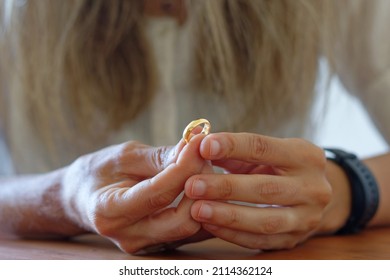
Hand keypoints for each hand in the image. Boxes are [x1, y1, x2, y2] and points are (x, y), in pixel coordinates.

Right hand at [61, 135, 209, 252]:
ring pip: (191, 229)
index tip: (199, 142)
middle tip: (204, 156)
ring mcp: (144, 244)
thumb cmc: (100, 172)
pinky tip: (199, 183)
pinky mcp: (157, 244)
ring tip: (202, 167)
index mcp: (110, 211)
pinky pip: (189, 231)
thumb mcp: (124, 156)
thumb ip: (160, 156)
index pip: (159, 193)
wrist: (81, 198)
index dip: (184, 167)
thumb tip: (195, 147)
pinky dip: (200, 206)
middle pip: (182, 220)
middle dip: (200, 186)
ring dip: (204, 197)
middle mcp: (128, 236)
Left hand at [185, 132, 335, 249]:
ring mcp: (308, 217)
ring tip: (197, 209)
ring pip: (265, 220)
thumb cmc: (277, 167)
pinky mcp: (296, 239)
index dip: (232, 146)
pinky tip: (210, 225)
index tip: (203, 146)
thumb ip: (234, 152)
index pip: (264, 148)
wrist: (311, 194)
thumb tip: (198, 147)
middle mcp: (313, 187)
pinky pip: (261, 241)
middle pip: (265, 188)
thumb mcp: (263, 153)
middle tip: (192, 185)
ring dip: (227, 215)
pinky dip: (233, 234)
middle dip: (225, 187)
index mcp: (305, 155)